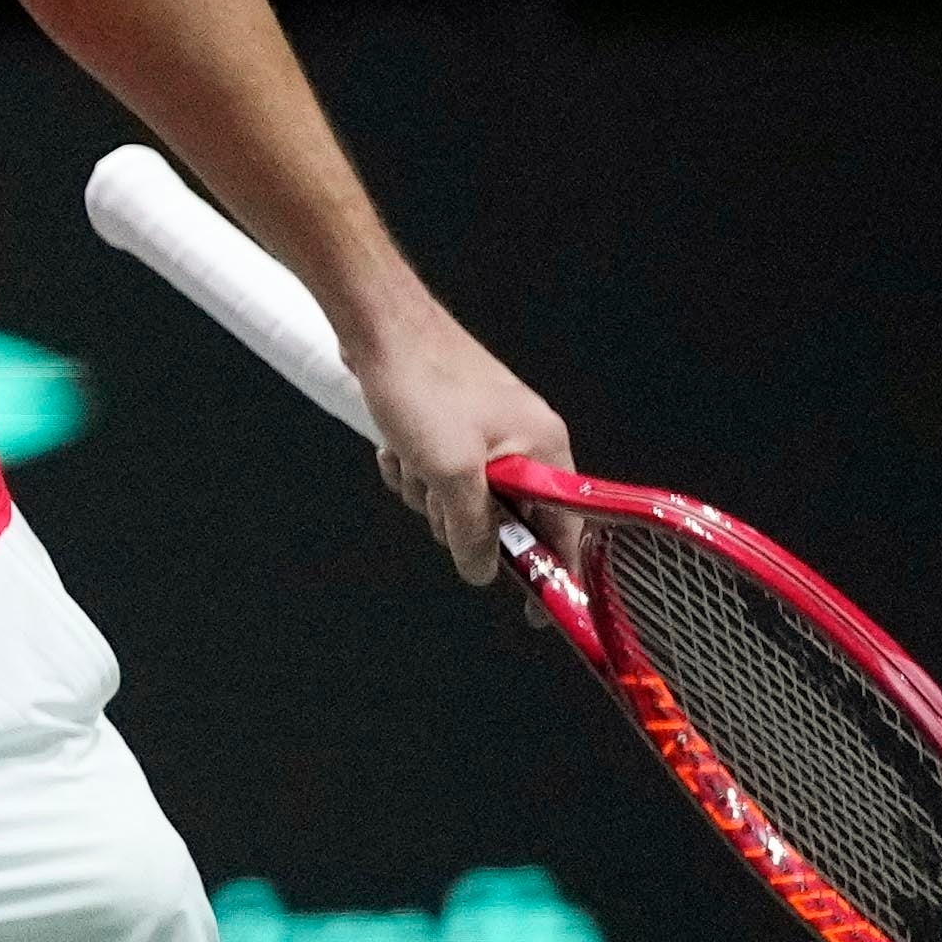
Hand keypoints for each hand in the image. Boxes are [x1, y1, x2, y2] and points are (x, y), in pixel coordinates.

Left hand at [339, 294, 573, 585]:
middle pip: (500, 518)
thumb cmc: (421, 385)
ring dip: (423, 487)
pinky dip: (409, 467)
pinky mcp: (450, 424)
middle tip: (433, 488)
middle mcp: (524, 441)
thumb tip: (483, 571)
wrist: (378, 326)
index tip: (536, 615)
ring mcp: (486, 432)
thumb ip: (471, 528)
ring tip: (408, 453)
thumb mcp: (450, 471)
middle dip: (455, 515)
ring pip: (456, 498)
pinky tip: (394, 445)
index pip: (564, 528)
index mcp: (544, 448)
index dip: (552, 572)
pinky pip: (433, 472)